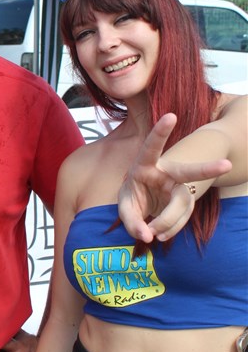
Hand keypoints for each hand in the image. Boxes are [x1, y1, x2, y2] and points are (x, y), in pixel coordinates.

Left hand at [119, 113, 231, 242]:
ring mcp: (180, 187)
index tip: (171, 115)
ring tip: (153, 234)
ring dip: (168, 222)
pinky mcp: (186, 200)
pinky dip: (171, 229)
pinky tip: (161, 234)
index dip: (161, 132)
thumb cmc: (133, 195)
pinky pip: (183, 217)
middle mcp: (167, 172)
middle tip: (227, 164)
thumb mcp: (125, 205)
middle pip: (187, 171)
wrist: (145, 199)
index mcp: (145, 164)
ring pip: (183, 204)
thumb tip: (147, 236)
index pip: (152, 147)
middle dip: (206, 169)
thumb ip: (131, 220)